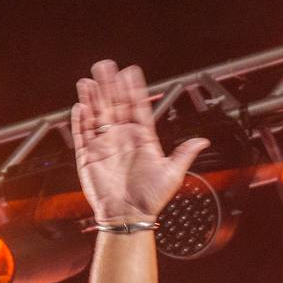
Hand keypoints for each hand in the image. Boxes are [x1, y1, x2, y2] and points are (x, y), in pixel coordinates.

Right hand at [71, 60, 207, 226]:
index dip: (133, 90)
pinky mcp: (88, 157)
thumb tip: (203, 141)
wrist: (128, 217)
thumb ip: (184, 154)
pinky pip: (82, 134)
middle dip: (110, 85)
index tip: (130, 72)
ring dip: (93, 97)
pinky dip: (80, 120)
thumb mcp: (172, 174)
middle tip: (106, 65)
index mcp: (142, 139)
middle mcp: (122, 138)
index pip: (136, 107)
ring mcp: (104, 146)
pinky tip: (81, 104)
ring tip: (90, 80)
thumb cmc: (151, 199)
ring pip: (96, 115)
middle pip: (114, 105)